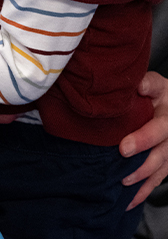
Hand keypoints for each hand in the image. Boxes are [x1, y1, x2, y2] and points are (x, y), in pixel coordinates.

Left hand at [120, 71, 167, 209]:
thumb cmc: (157, 92)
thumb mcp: (154, 84)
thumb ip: (147, 83)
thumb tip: (138, 85)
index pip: (158, 130)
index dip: (143, 140)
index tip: (124, 148)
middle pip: (160, 156)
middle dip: (141, 167)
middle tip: (122, 174)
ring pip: (159, 171)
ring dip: (142, 182)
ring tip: (124, 187)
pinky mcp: (165, 164)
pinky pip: (157, 180)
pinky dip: (143, 192)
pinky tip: (129, 202)